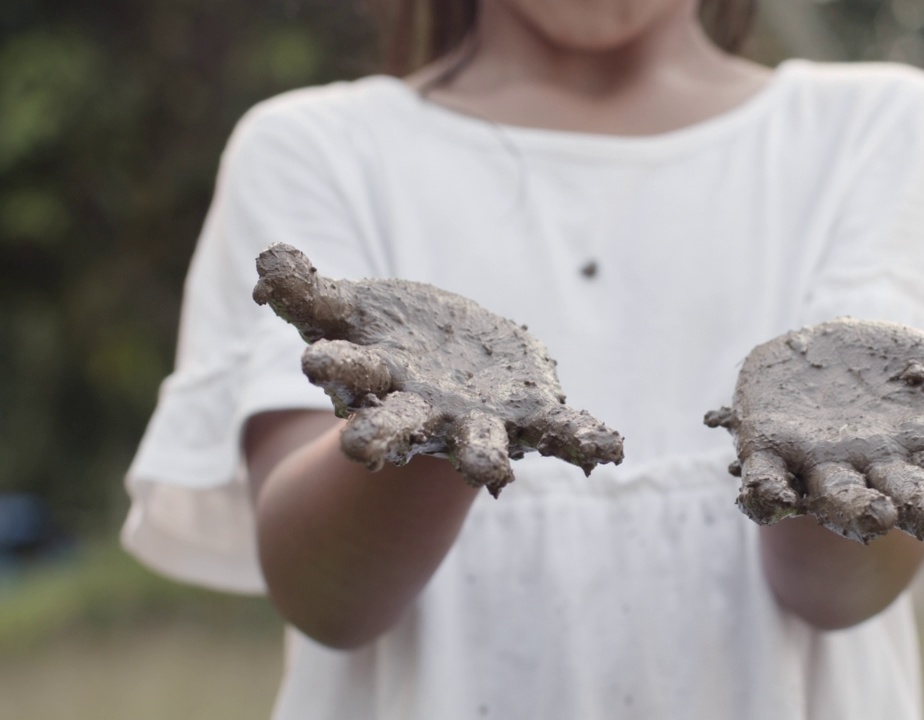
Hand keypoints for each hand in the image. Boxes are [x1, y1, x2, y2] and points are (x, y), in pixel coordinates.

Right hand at [251, 243, 623, 494]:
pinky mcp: (530, 417)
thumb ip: (307, 292)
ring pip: (477, 445)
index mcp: (378, 379)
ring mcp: (477, 419)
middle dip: (381, 437)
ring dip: (482, 458)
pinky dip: (585, 442)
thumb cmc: (393, 343)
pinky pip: (562, 434)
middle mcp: (424, 411)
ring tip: (490, 474)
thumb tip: (268, 263)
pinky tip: (611, 449)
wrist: (453, 372)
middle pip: (398, 427)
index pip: (349, 372)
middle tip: (360, 450)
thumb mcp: (350, 310)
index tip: (314, 360)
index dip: (334, 365)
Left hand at [705, 319, 923, 549]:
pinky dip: (765, 494)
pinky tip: (769, 494)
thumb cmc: (886, 382)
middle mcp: (876, 471)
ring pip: (838, 501)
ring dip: (854, 510)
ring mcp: (821, 468)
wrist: (808, 366)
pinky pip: (763, 485)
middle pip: (907, 501)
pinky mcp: (768, 455)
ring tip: (875, 515)